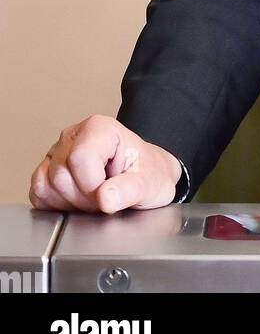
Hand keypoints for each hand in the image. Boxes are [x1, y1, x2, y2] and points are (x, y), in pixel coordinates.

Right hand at [29, 115, 181, 214]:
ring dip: (69, 202)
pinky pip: (38, 193)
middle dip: (82, 198)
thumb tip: (105, 198)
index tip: (109, 193)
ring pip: (44, 184)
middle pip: (60, 175)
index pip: (79, 158)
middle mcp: (74, 135)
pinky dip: (55, 204)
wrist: (146, 175)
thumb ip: (129, 190)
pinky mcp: (47, 170)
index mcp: (99, 129)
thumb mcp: (149, 183)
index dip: (92, 186)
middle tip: (103, 198)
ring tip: (92, 198)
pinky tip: (77, 201)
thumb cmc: (147, 172)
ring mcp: (58, 152)